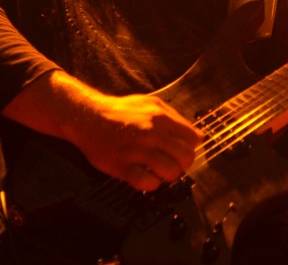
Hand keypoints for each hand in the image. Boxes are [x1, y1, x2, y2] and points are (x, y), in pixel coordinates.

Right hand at [2, 71, 202, 192]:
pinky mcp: (122, 166)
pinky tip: (147, 178)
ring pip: (170, 171)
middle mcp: (151, 133)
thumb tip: (198, 137)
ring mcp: (136, 150)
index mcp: (160, 116)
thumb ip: (175, 118)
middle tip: (173, 164)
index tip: (181, 152)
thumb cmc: (122, 111)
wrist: (88, 117)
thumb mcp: (150, 104)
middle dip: (183, 164)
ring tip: (160, 172)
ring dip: (169, 176)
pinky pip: (147, 183)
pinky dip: (152, 184)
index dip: (190, 148)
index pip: (192, 139)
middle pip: (185, 157)